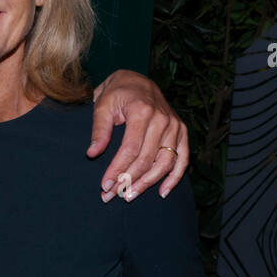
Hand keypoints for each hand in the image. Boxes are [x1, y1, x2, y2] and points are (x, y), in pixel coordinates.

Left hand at [88, 70, 188, 201]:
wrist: (138, 80)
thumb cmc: (117, 93)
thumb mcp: (102, 106)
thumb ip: (99, 130)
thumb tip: (92, 154)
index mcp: (142, 112)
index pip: (130, 149)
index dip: (117, 169)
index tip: (104, 185)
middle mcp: (162, 120)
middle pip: (147, 159)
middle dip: (128, 180)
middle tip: (112, 196)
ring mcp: (175, 126)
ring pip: (165, 162)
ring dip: (148, 183)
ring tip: (131, 195)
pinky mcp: (182, 132)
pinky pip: (183, 159)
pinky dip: (175, 177)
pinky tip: (162, 192)